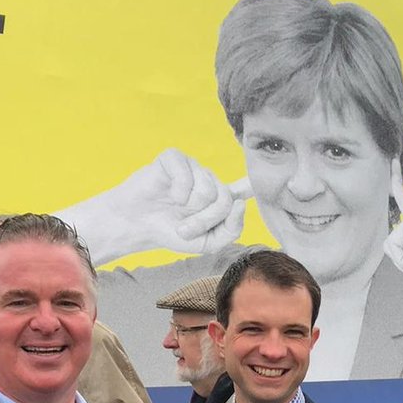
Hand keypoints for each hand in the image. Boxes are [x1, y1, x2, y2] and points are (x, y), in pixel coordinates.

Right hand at [106, 149, 252, 255]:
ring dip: (191, 210)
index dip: (252, 184)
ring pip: (208, 189)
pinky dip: (179, 191)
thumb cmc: (169, 232)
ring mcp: (192, 168)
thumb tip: (241, 204)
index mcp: (217, 200)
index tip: (265, 178)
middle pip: (225, 200)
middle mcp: (207, 180)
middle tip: (186, 229)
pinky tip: (169, 195)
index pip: (240, 190)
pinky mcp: (174, 159)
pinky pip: (187, 175)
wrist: (137, 226)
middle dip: (206, 220)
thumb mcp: (206, 243)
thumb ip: (231, 230)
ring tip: (177, 214)